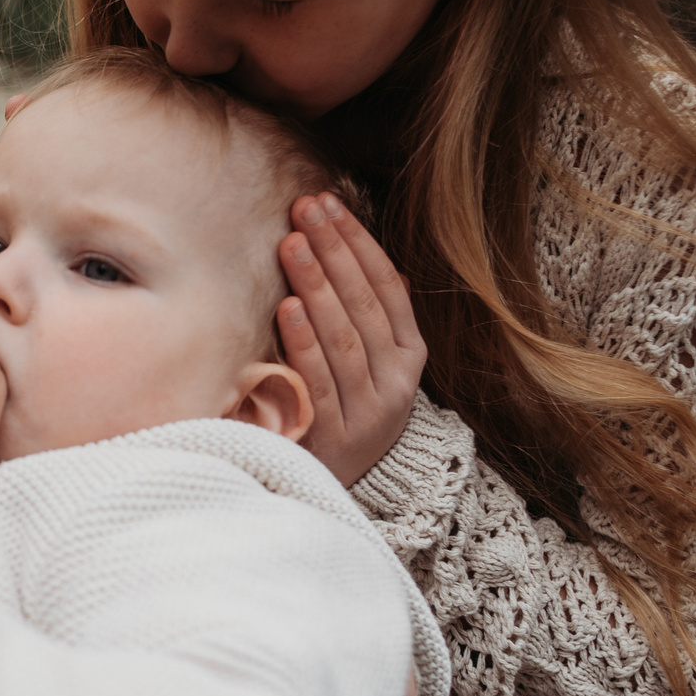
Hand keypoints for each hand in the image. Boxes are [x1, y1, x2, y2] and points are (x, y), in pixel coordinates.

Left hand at [276, 193, 426, 487]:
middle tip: (303, 210)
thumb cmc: (344, 410)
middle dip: (333, 252)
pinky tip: (286, 309)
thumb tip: (361, 252)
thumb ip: (368, 315)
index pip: (387, 288)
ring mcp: (367, 412)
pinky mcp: (333, 437)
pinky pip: (320, 381)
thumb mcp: (368, 366)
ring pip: (344, 338)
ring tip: (291, 244)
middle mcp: (395, 383)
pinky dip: (303, 343)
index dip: (358, 243)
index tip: (328, 204)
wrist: (335, 490)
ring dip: (317, 286)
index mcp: (409, 357)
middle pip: (364, 306)